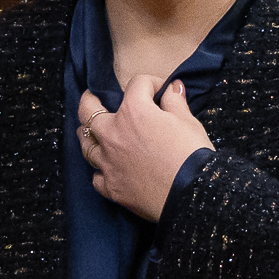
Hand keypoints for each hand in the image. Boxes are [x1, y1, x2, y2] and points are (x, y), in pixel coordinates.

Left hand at [77, 75, 213, 222]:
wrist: (190, 195)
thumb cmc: (192, 156)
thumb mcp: (189, 122)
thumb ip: (175, 101)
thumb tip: (173, 89)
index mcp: (134, 112)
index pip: (137, 84)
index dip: (151, 83)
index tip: (162, 91)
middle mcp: (113, 134)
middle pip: (88, 111)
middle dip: (89, 100)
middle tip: (91, 97)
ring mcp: (108, 162)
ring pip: (86, 144)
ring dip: (87, 135)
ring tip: (88, 132)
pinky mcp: (111, 187)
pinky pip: (96, 176)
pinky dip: (100, 170)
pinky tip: (106, 169)